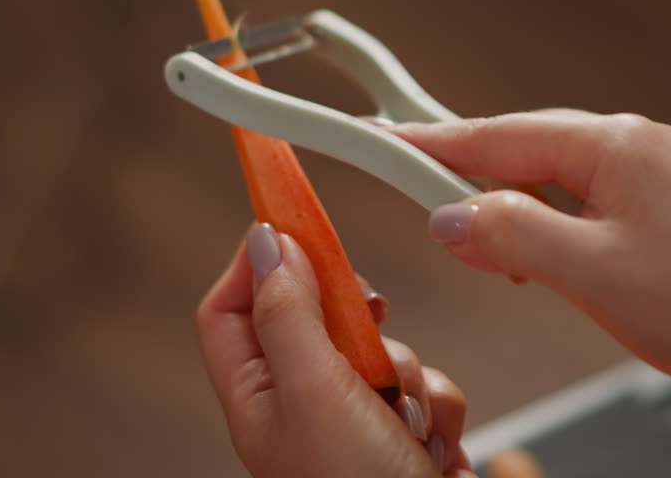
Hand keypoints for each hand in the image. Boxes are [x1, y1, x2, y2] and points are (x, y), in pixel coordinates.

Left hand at [196, 223, 474, 477]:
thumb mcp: (315, 392)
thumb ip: (289, 312)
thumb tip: (264, 241)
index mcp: (257, 398)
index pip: (231, 307)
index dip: (258, 260)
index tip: (291, 221)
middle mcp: (300, 407)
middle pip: (319, 316)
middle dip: (362, 325)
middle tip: (372, 325)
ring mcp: (354, 421)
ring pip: (385, 348)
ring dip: (412, 376)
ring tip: (406, 425)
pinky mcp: (404, 433)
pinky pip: (427, 385)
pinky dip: (440, 408)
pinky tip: (431, 448)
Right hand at [392, 109, 670, 399]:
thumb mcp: (591, 275)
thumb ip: (511, 236)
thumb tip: (452, 217)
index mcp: (619, 145)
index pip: (501, 134)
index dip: (433, 143)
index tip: (382, 141)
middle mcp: (646, 145)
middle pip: (532, 148)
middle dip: (473, 176)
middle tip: (420, 201)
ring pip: (567, 178)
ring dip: (519, 207)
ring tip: (487, 249)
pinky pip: (601, 200)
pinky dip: (561, 223)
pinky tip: (553, 256)